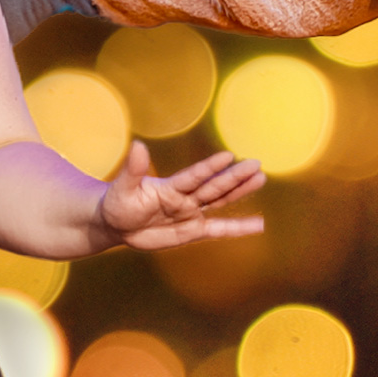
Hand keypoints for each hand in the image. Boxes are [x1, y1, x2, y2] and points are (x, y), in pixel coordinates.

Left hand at [98, 142, 266, 250]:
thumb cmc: (118, 202)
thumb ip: (133, 169)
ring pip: (220, 201)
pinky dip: (238, 228)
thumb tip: (138, 145)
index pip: (194, 176)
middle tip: (256, 164)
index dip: (210, 168)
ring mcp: (191, 213)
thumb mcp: (122, 187)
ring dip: (240, 192)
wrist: (117, 224)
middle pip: (213, 187)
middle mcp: (185, 197)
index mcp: (170, 187)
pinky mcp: (192, 230)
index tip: (228, 156)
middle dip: (234, 177)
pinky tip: (258, 224)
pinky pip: (219, 229)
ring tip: (260, 179)